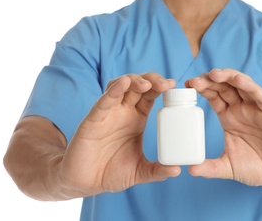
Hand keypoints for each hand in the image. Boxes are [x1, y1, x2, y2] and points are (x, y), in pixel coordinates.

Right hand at [58, 72, 180, 195]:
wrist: (84, 182)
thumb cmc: (111, 173)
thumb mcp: (139, 172)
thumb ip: (157, 171)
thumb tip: (177, 171)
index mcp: (136, 118)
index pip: (150, 95)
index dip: (161, 87)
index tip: (173, 86)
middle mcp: (123, 112)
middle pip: (138, 86)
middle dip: (151, 79)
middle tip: (165, 84)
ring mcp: (107, 114)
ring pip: (120, 87)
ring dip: (134, 81)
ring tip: (146, 84)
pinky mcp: (93, 121)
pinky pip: (103, 102)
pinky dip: (113, 91)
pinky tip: (123, 84)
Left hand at [186, 68, 261, 189]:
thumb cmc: (257, 168)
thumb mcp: (228, 167)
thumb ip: (210, 168)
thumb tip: (190, 169)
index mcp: (229, 117)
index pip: (213, 96)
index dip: (202, 88)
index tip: (187, 85)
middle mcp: (241, 109)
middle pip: (224, 87)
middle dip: (209, 80)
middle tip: (194, 81)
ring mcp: (256, 109)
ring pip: (241, 85)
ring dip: (228, 77)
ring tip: (213, 74)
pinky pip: (260, 96)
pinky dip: (250, 86)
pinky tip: (239, 80)